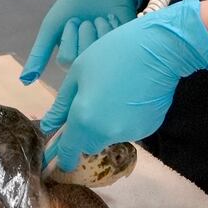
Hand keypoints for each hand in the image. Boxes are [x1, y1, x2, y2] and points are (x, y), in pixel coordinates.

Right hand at [19, 0, 143, 82]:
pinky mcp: (126, 45)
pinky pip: (119, 43)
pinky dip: (113, 24)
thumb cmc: (73, 5)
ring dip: (100, 27)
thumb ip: (39, 52)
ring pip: (102, 52)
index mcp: (72, 59)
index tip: (72, 20)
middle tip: (86, 19)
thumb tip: (25, 82)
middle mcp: (90, 60)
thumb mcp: (53, 25)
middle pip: (84, 58)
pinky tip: (112, 17)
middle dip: (84, 31)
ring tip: (100, 17)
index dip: (69, 37)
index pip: (67, 60)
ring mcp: (108, 54)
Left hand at [40, 0, 207, 171]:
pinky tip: (130, 96)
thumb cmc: (111, 54)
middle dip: (84, 133)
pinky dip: (124, 119)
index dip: (61, 158)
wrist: (158, 49)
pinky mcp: (148, 129)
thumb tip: (49, 127)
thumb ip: (61, 105)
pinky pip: (128, 129)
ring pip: (109, 136)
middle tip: (90, 104)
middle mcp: (106, 134)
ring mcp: (129, 134)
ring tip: (113, 93)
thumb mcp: (78, 73)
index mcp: (84, 121)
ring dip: (105, 124)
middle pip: (89, 144)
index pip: (68, 153)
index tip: (56, 159)